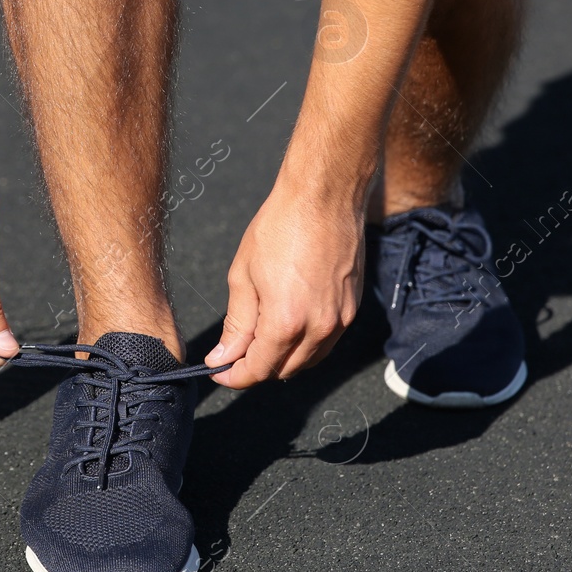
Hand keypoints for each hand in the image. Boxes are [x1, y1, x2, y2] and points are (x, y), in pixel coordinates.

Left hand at [204, 185, 363, 386]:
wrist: (324, 196)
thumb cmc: (280, 227)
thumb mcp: (244, 275)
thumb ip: (236, 324)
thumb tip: (223, 356)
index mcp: (287, 322)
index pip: (258, 370)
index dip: (234, 376)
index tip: (218, 370)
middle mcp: (319, 328)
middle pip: (284, 371)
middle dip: (257, 368)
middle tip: (234, 351)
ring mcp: (341, 320)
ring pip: (308, 360)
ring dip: (283, 358)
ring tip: (260, 336)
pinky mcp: (353, 308)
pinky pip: (326, 342)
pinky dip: (305, 343)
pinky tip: (288, 323)